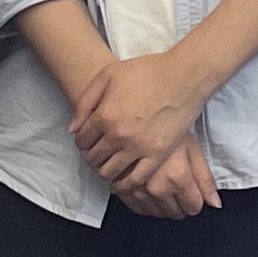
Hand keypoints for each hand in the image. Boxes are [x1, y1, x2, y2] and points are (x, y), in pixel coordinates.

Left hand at [70, 58, 204, 195]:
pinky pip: (135, 179)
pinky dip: (123, 184)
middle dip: (91, 156)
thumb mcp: (108, 75)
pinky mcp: (158, 155)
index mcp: (105, 115)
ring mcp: (139, 147)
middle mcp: (119, 135)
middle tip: (97, 153)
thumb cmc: (147, 71)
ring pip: (110, 172)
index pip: (82, 140)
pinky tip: (120, 181)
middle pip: (94, 158)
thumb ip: (86, 102)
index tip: (88, 140)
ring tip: (108, 165)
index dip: (82, 140)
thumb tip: (73, 129)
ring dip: (104, 171)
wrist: (184, 76)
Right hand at [111, 133, 216, 219]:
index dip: (196, 200)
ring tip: (166, 186)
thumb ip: (205, 179)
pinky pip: (138, 209)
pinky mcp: (122, 189)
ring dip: (164, 205)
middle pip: (175, 212)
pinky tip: (151, 191)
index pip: (193, 207)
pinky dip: (146, 204)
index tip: (194, 192)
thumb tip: (215, 204)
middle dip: (181, 203)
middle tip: (180, 186)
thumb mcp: (193, 149)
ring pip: (157, 213)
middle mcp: (156, 188)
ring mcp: (138, 190)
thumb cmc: (167, 130)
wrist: (137, 119)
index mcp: (177, 178)